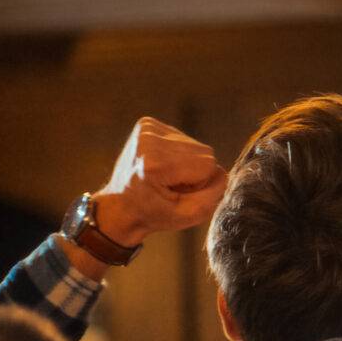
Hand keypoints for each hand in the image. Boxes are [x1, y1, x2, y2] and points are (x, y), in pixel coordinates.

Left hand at [93, 118, 225, 247]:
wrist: (119, 207)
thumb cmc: (153, 214)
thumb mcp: (188, 216)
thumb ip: (214, 194)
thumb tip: (222, 172)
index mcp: (155, 164)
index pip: (208, 164)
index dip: (200, 183)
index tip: (178, 193)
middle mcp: (148, 141)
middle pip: (204, 151)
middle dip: (195, 172)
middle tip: (171, 185)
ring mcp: (145, 129)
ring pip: (195, 145)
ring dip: (187, 163)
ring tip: (165, 176)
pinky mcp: (146, 124)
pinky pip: (183, 138)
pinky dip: (177, 153)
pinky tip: (161, 165)